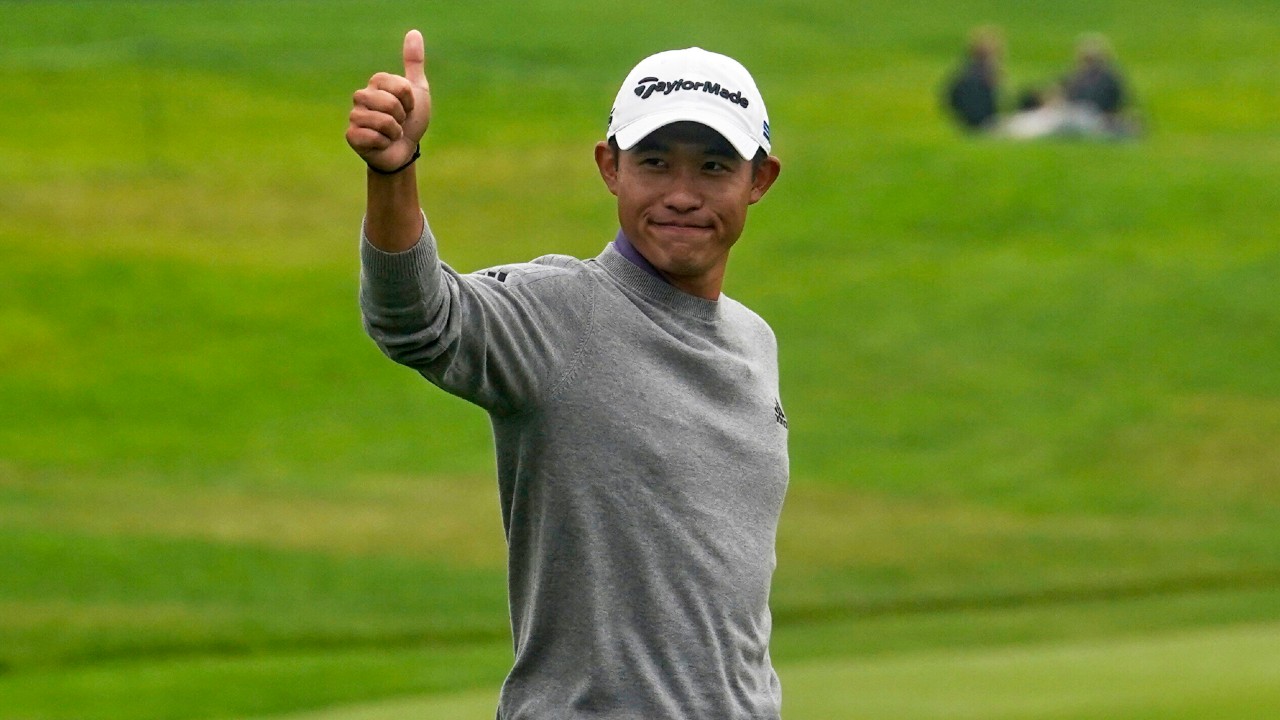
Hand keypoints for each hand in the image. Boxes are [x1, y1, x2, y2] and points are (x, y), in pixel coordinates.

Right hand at [346, 29, 431, 172]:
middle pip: (389, 103)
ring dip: (394, 132)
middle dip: (402, 117)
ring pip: (381, 121)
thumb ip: (414, 63)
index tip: (408, 108)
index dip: (410, 101)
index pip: (400, 87)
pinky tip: (381, 144)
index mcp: (376, 83)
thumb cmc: (410, 121)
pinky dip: (384, 143)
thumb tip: (414, 32)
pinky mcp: (351, 135)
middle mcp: (361, 96)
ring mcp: (354, 116)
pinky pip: (372, 136)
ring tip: (391, 134)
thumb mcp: (417, 90)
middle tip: (399, 123)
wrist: (404, 151)